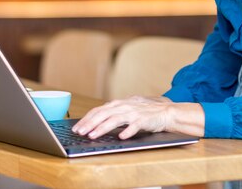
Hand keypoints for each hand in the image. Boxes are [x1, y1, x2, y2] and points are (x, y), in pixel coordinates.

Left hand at [72, 96, 203, 139]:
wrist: (165, 111)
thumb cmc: (143, 112)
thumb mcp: (125, 110)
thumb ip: (112, 114)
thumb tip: (95, 121)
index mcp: (117, 104)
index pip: (97, 110)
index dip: (86, 119)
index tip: (76, 128)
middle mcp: (123, 106)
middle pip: (102, 114)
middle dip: (89, 123)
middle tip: (79, 132)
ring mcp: (133, 112)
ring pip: (114, 119)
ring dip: (102, 127)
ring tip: (93, 135)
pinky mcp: (143, 120)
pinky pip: (134, 126)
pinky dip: (127, 131)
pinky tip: (121, 137)